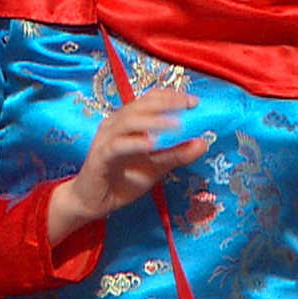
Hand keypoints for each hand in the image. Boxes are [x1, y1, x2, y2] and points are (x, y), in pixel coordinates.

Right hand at [48, 89, 206, 242]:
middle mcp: (115, 124)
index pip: (150, 99)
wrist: (94, 202)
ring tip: (176, 124)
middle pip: (141, 105)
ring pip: (129, 121)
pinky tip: (151, 144)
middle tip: (188, 105)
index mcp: (128, 120)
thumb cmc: (124, 179)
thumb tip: (203, 143)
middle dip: (167, 103)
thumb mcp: (156, 166)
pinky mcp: (100, 157)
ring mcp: (106, 139)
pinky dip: (134, 143)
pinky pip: (117, 146)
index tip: (194, 101)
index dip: (172, 97)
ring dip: (154, 121)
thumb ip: (177, 154)